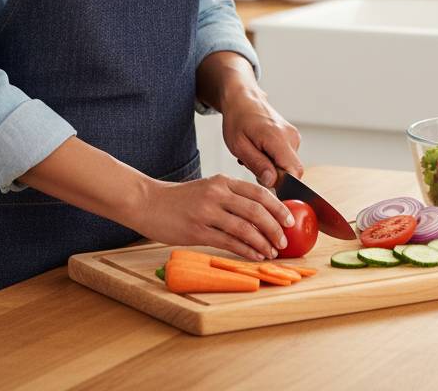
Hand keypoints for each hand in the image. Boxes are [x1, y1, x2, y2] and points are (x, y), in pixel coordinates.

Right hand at [139, 174, 296, 260]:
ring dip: (262, 242)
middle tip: (284, 240)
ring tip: (272, 251)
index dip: (277, 207)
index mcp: (222, 181)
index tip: (289, 219)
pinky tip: (254, 256)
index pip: (258, 192)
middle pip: (256, 210)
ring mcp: (207, 212)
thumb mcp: (208, 188)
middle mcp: (217, 193)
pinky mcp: (197, 230)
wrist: (148, 202)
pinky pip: (228, 241)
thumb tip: (260, 214)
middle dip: (274, 227)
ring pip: (244, 228)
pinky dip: (245, 250)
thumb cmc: (180, 199)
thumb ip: (231, 197)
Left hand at [222, 88, 302, 187]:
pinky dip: (274, 160)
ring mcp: (294, 136)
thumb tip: (273, 182)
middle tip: (253, 166)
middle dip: (274, 177)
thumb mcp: (239, 145)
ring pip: (288, 166)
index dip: (285, 186)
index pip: (294, 171)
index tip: (269, 191)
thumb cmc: (238, 119)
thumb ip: (257, 164)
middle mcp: (291, 136)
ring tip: (254, 156)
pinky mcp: (293, 138)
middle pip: (292, 171)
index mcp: (278, 138)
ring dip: (272, 168)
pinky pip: (287, 158)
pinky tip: (261, 152)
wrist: (243, 99)